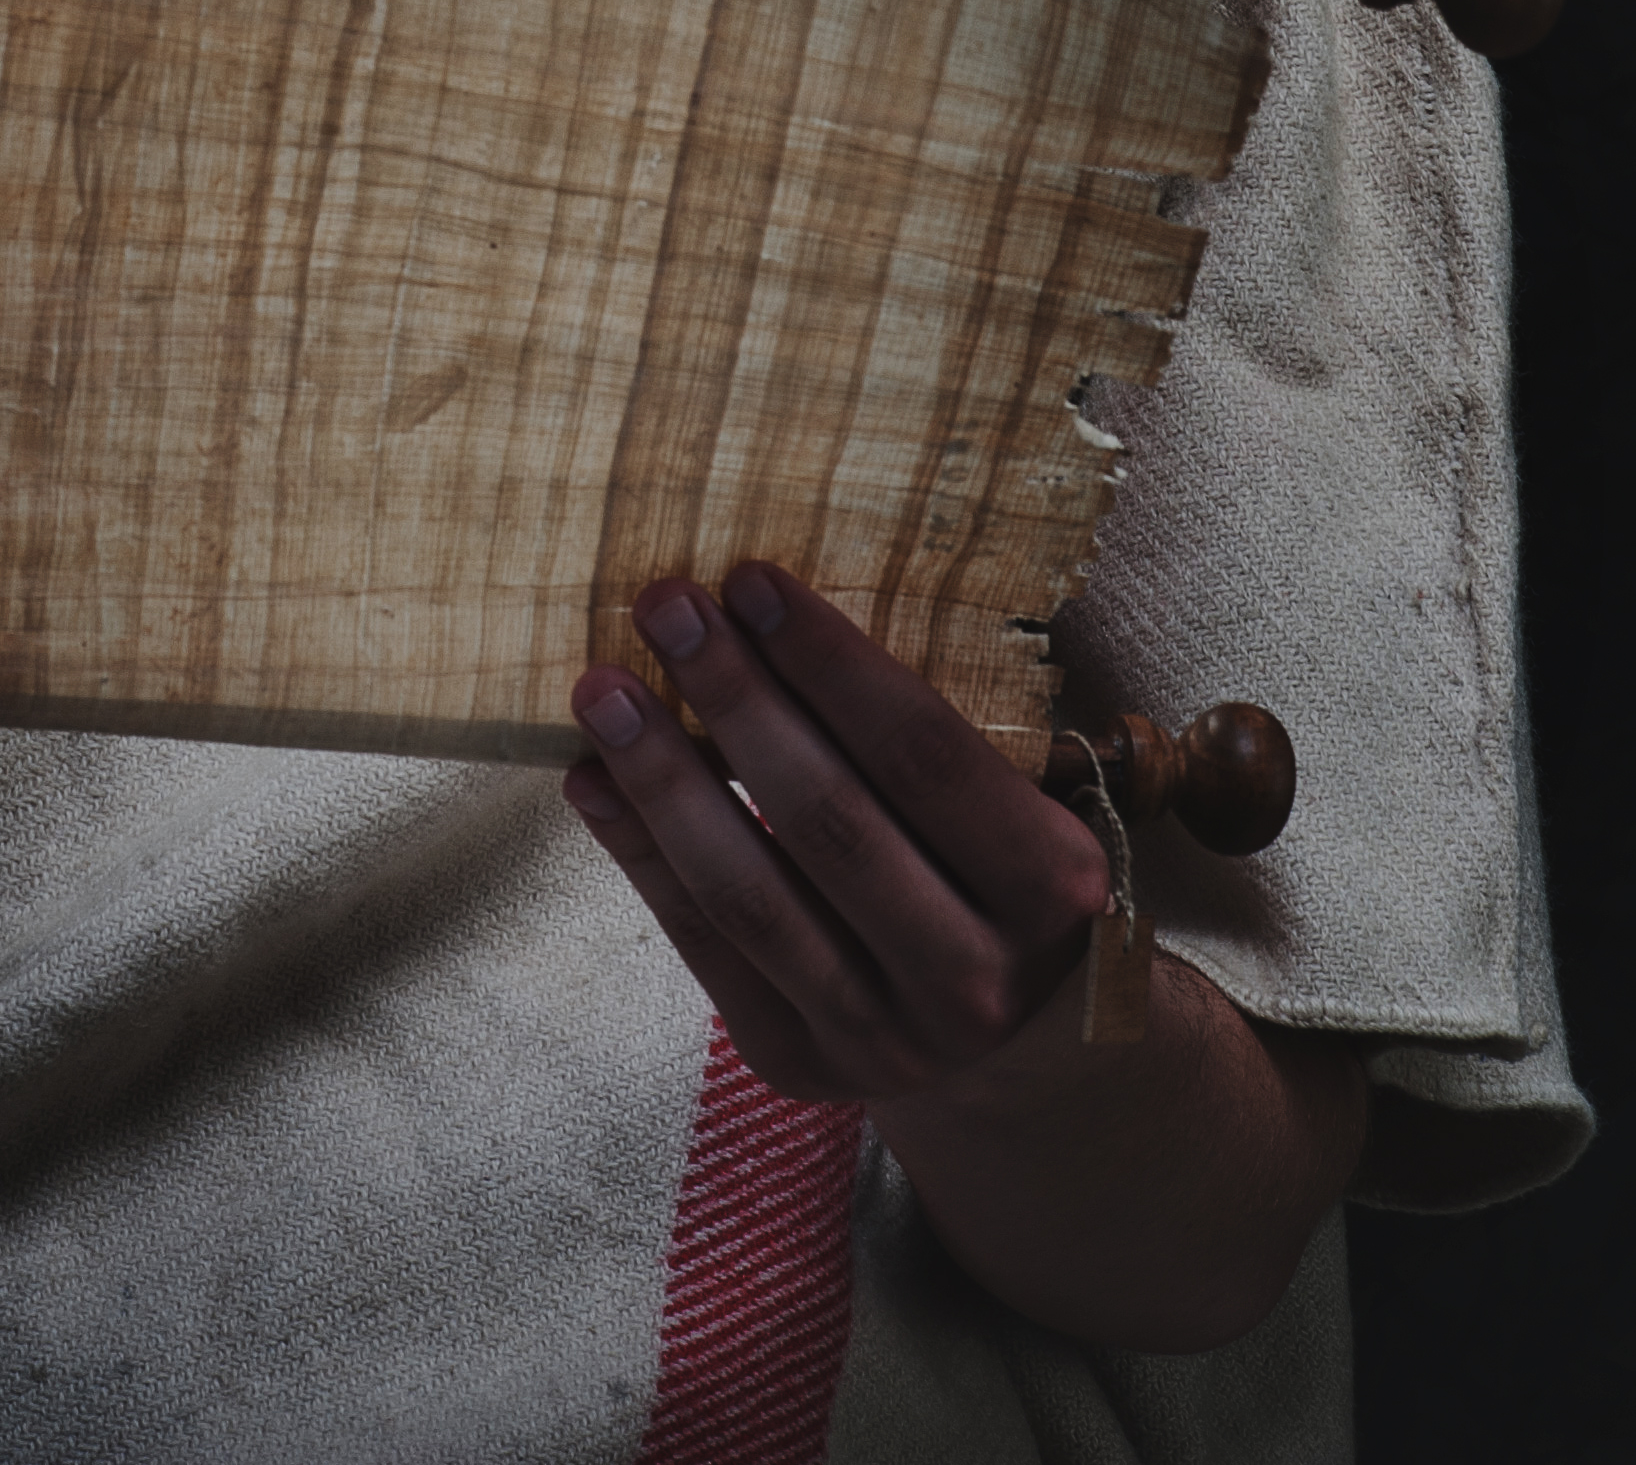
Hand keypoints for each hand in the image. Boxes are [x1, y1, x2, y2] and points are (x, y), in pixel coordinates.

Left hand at [563, 564, 1108, 1104]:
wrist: (1009, 1039)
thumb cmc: (996, 866)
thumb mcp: (1020, 799)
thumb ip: (929, 727)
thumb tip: (767, 608)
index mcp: (1051, 885)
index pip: (922, 754)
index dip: (829, 663)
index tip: (749, 580)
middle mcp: (973, 975)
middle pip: (826, 818)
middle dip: (733, 699)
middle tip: (663, 606)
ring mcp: (884, 1035)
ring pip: (748, 893)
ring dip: (661, 779)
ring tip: (600, 690)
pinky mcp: (799, 1063)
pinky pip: (702, 946)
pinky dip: (640, 856)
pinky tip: (592, 781)